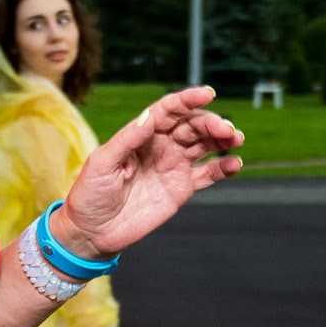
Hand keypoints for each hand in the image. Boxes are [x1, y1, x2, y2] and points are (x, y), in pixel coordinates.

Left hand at [55, 87, 242, 260]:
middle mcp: (160, 146)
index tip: (206, 94)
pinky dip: (223, 167)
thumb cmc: (89, 194)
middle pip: (191, 125)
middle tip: (227, 130)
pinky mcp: (181, 188)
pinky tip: (234, 163)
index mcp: (141, 135)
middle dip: (211, 123)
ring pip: (204, 145)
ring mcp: (173, 166)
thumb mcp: (102, 163)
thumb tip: (148, 117)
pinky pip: (208, 174)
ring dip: (222, 139)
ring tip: (236, 140)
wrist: (92, 232)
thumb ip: (127, 140)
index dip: (187, 100)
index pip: (168, 111)